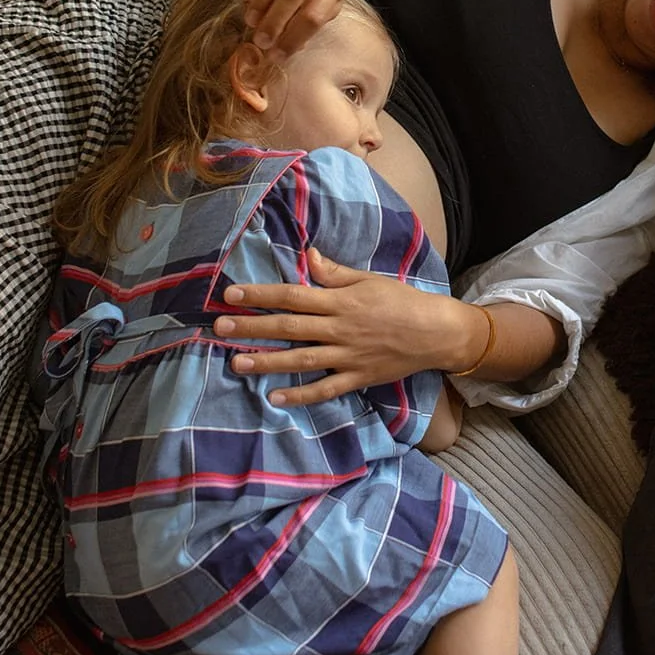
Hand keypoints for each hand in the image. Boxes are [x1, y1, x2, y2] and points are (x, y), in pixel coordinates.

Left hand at [213, 247, 474, 404]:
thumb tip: (308, 257)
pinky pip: (324, 389)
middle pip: (289, 326)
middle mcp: (339, 328)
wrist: (435, 332)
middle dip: (252, 327)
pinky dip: (300, 394)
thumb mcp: (368, 280)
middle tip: (219, 328)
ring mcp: (347, 356)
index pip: (293, 295)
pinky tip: (274, 397)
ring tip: (236, 362)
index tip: (232, 294)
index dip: (261, 294)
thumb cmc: (401, 300)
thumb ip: (335, 273)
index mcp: (340, 301)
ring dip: (267, 361)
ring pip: (300, 359)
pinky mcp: (356, 378)